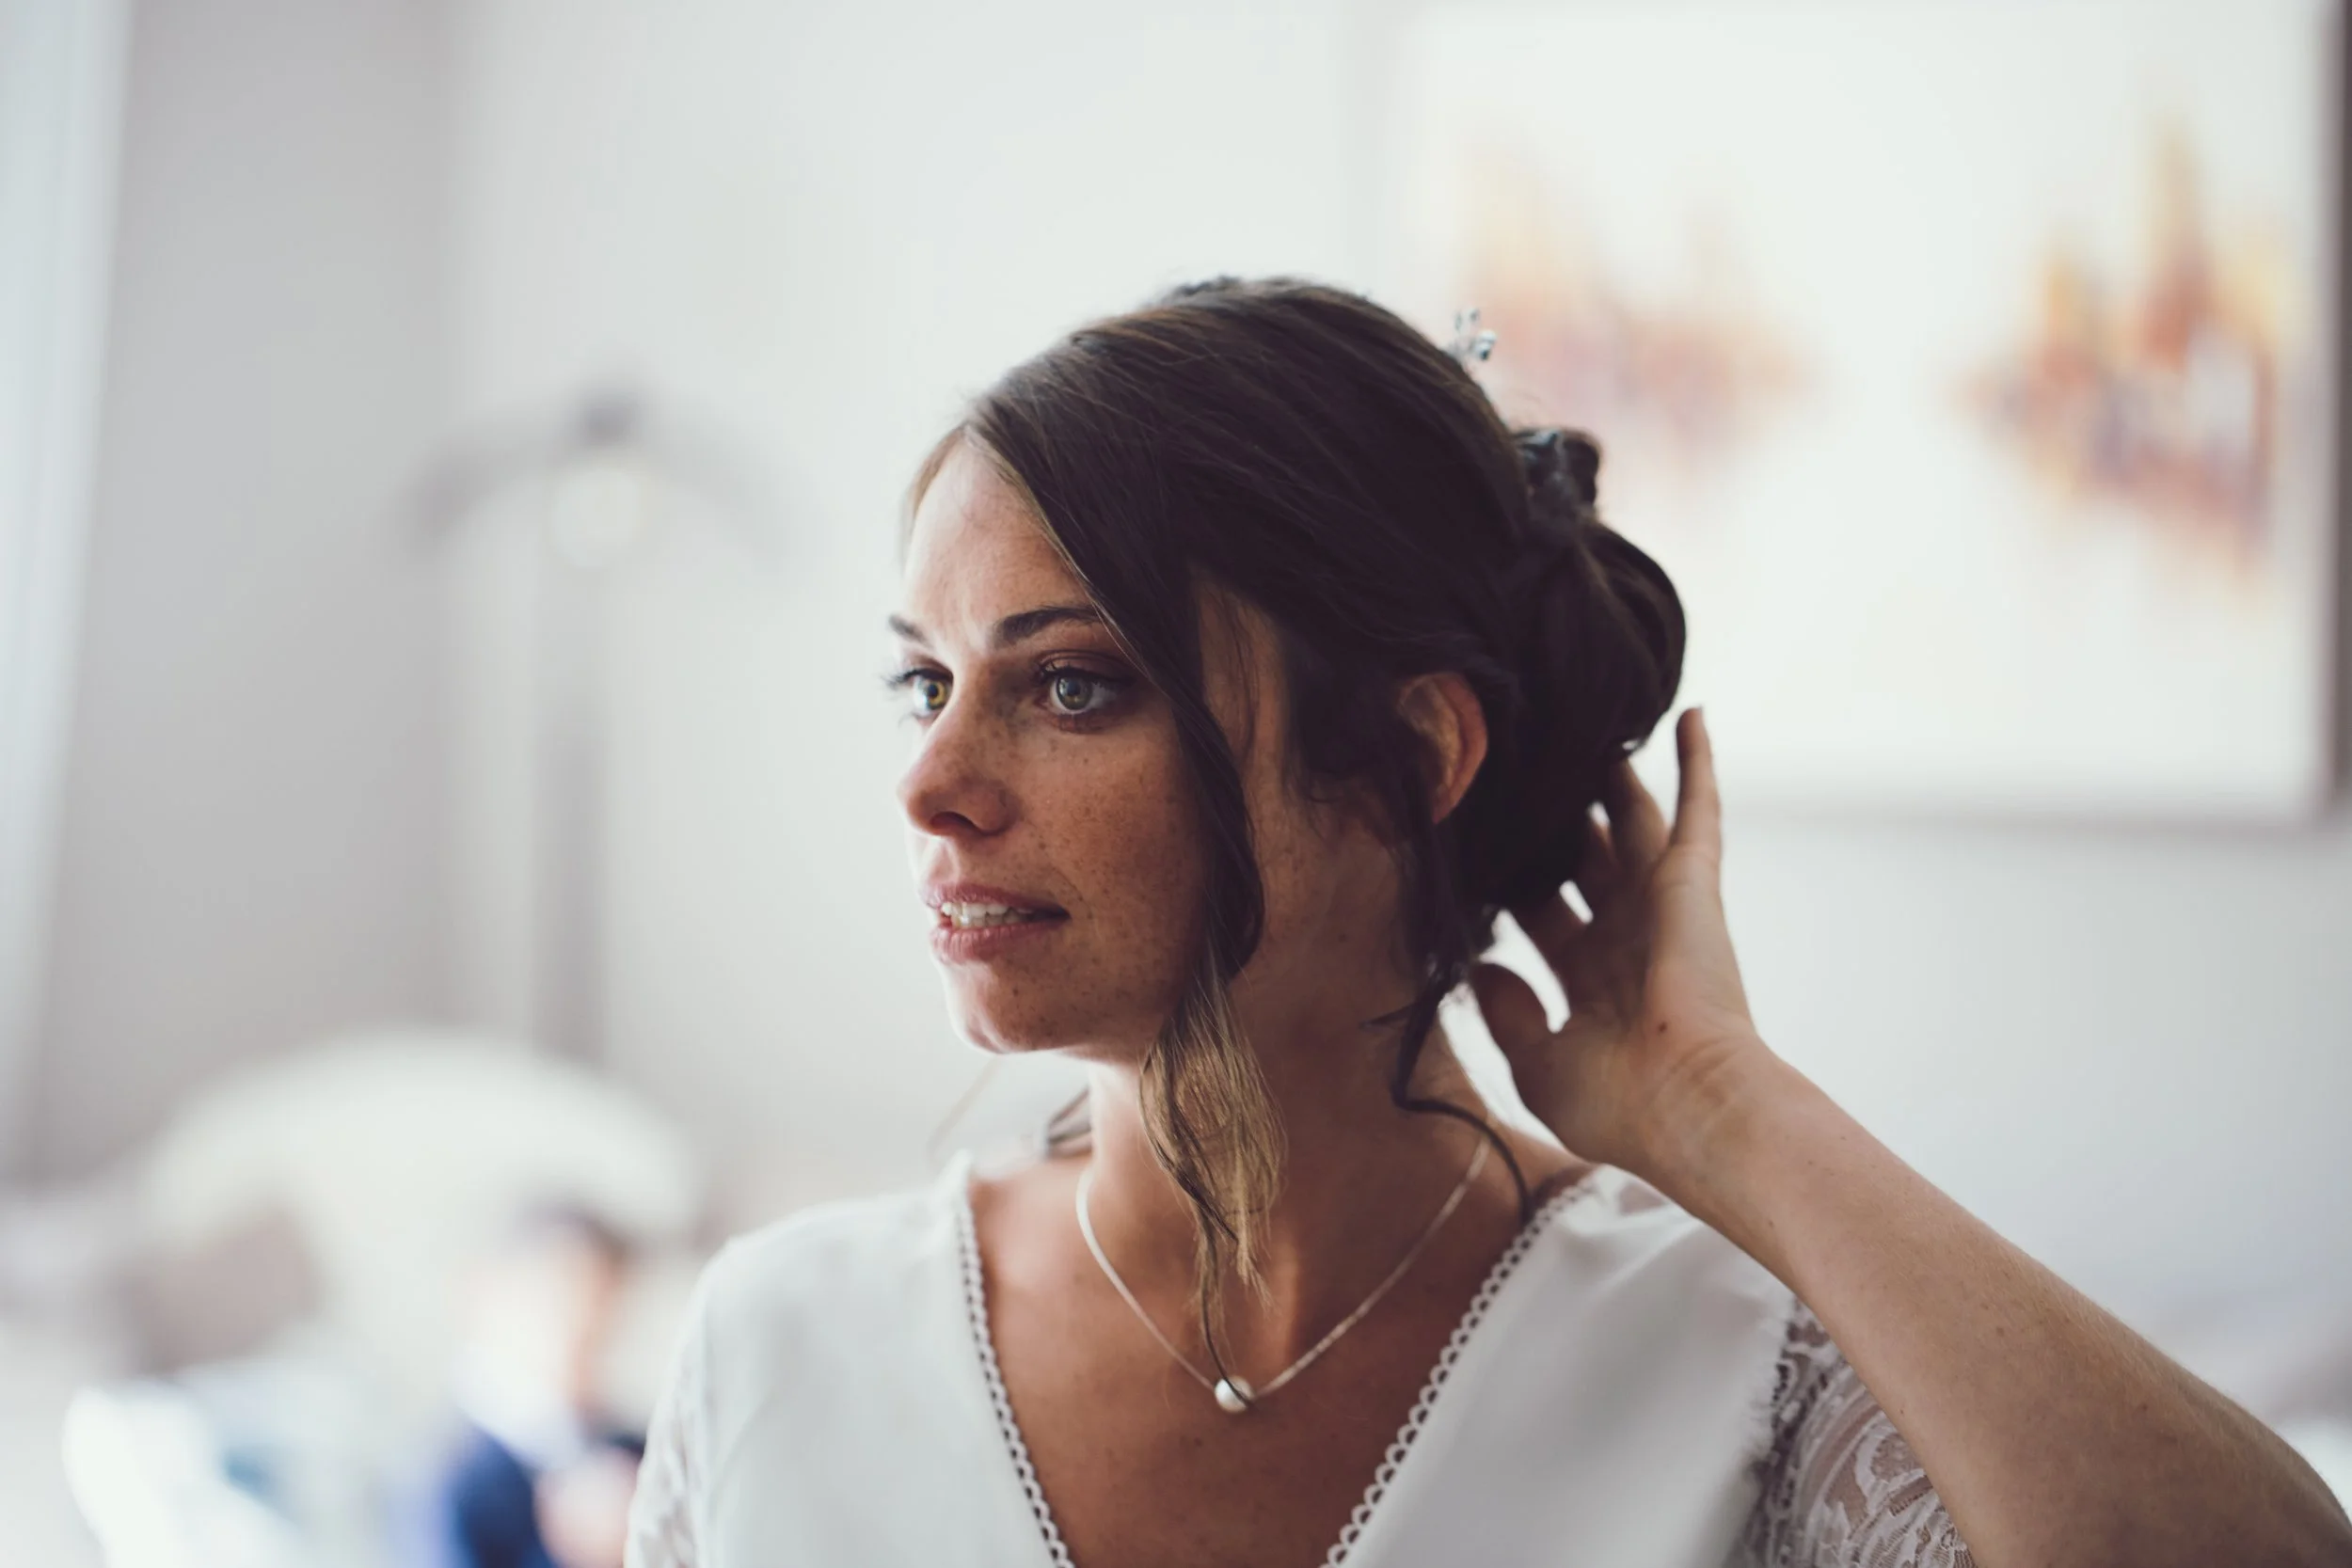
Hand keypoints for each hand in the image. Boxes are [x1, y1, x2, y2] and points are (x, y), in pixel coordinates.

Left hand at [1472, 707, 1774, 1181]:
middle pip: (1580, 863)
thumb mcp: (1537, 1065)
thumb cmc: (1617, 1102)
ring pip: (1631, 824)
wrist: (1688, 1103)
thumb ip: (1505, 1012)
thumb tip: (1482, 964)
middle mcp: (1626, 939)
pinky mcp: (1692, 882)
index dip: (1508, 890)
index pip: (1542, 921)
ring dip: (1613, 782)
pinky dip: (1696, 762)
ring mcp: (1661, 907)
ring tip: (1584, 733)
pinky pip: (1697, 809)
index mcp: (1591, 984)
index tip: (1471, 854)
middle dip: (1551, 826)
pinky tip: (1690, 715)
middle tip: (1518, 777)